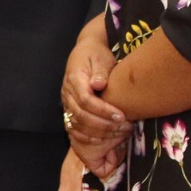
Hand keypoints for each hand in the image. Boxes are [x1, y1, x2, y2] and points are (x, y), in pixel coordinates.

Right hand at [60, 18, 129, 153]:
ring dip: (98, 132)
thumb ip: (100, 72)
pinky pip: (72, 127)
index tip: (121, 115)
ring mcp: (66, 102)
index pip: (85, 100)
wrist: (84, 51)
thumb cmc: (96, 55)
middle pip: (81, 115)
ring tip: (118, 132)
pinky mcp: (68, 108)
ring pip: (77, 123)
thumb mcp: (101, 58)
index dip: (103, 111)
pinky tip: (101, 139)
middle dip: (103, 124)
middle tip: (124, 126)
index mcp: (75, 79)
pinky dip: (86, 136)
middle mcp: (67, 92)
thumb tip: (98, 84)